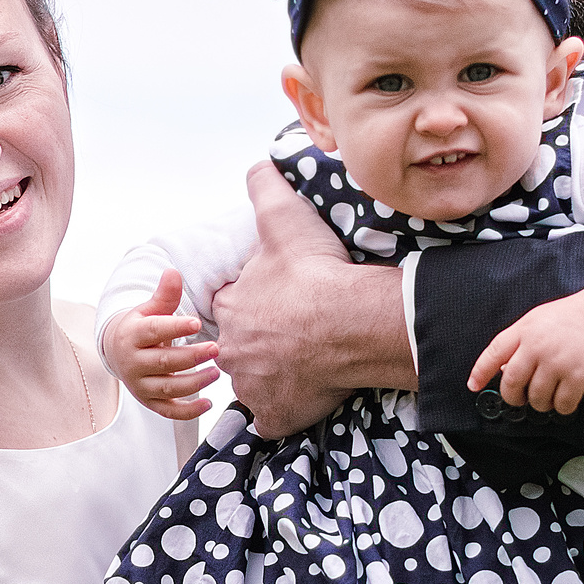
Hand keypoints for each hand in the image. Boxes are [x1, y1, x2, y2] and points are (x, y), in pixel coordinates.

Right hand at [102, 270, 219, 421]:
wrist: (117, 351)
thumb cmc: (142, 326)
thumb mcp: (150, 309)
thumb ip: (165, 295)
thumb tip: (173, 271)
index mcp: (133, 335)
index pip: (154, 331)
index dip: (175, 328)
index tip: (196, 322)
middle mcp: (133, 362)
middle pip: (164, 362)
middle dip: (191, 357)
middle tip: (216, 348)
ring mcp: (140, 385)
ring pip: (168, 388)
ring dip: (194, 383)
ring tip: (216, 372)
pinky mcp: (148, 402)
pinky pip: (168, 411)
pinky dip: (188, 412)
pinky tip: (208, 404)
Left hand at [212, 164, 412, 439]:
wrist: (350, 323)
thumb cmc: (317, 273)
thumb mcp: (285, 218)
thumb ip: (264, 186)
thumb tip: (257, 164)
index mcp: (232, 307)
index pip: (236, 305)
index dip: (261, 302)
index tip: (287, 302)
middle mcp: (233, 350)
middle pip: (243, 346)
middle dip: (265, 342)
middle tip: (301, 334)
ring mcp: (252, 387)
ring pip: (256, 382)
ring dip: (276, 376)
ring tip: (308, 363)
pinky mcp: (275, 415)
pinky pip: (274, 419)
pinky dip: (286, 411)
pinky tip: (306, 396)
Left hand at [468, 267, 583, 415]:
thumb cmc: (574, 315)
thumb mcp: (539, 319)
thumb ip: (520, 340)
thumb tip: (502, 368)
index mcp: (525, 330)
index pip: (493, 353)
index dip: (480, 372)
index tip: (473, 386)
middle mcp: (537, 346)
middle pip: (511, 383)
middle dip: (513, 398)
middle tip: (521, 400)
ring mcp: (558, 362)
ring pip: (536, 399)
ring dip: (541, 404)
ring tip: (549, 398)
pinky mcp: (579, 377)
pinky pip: (562, 405)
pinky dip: (562, 408)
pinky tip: (568, 400)